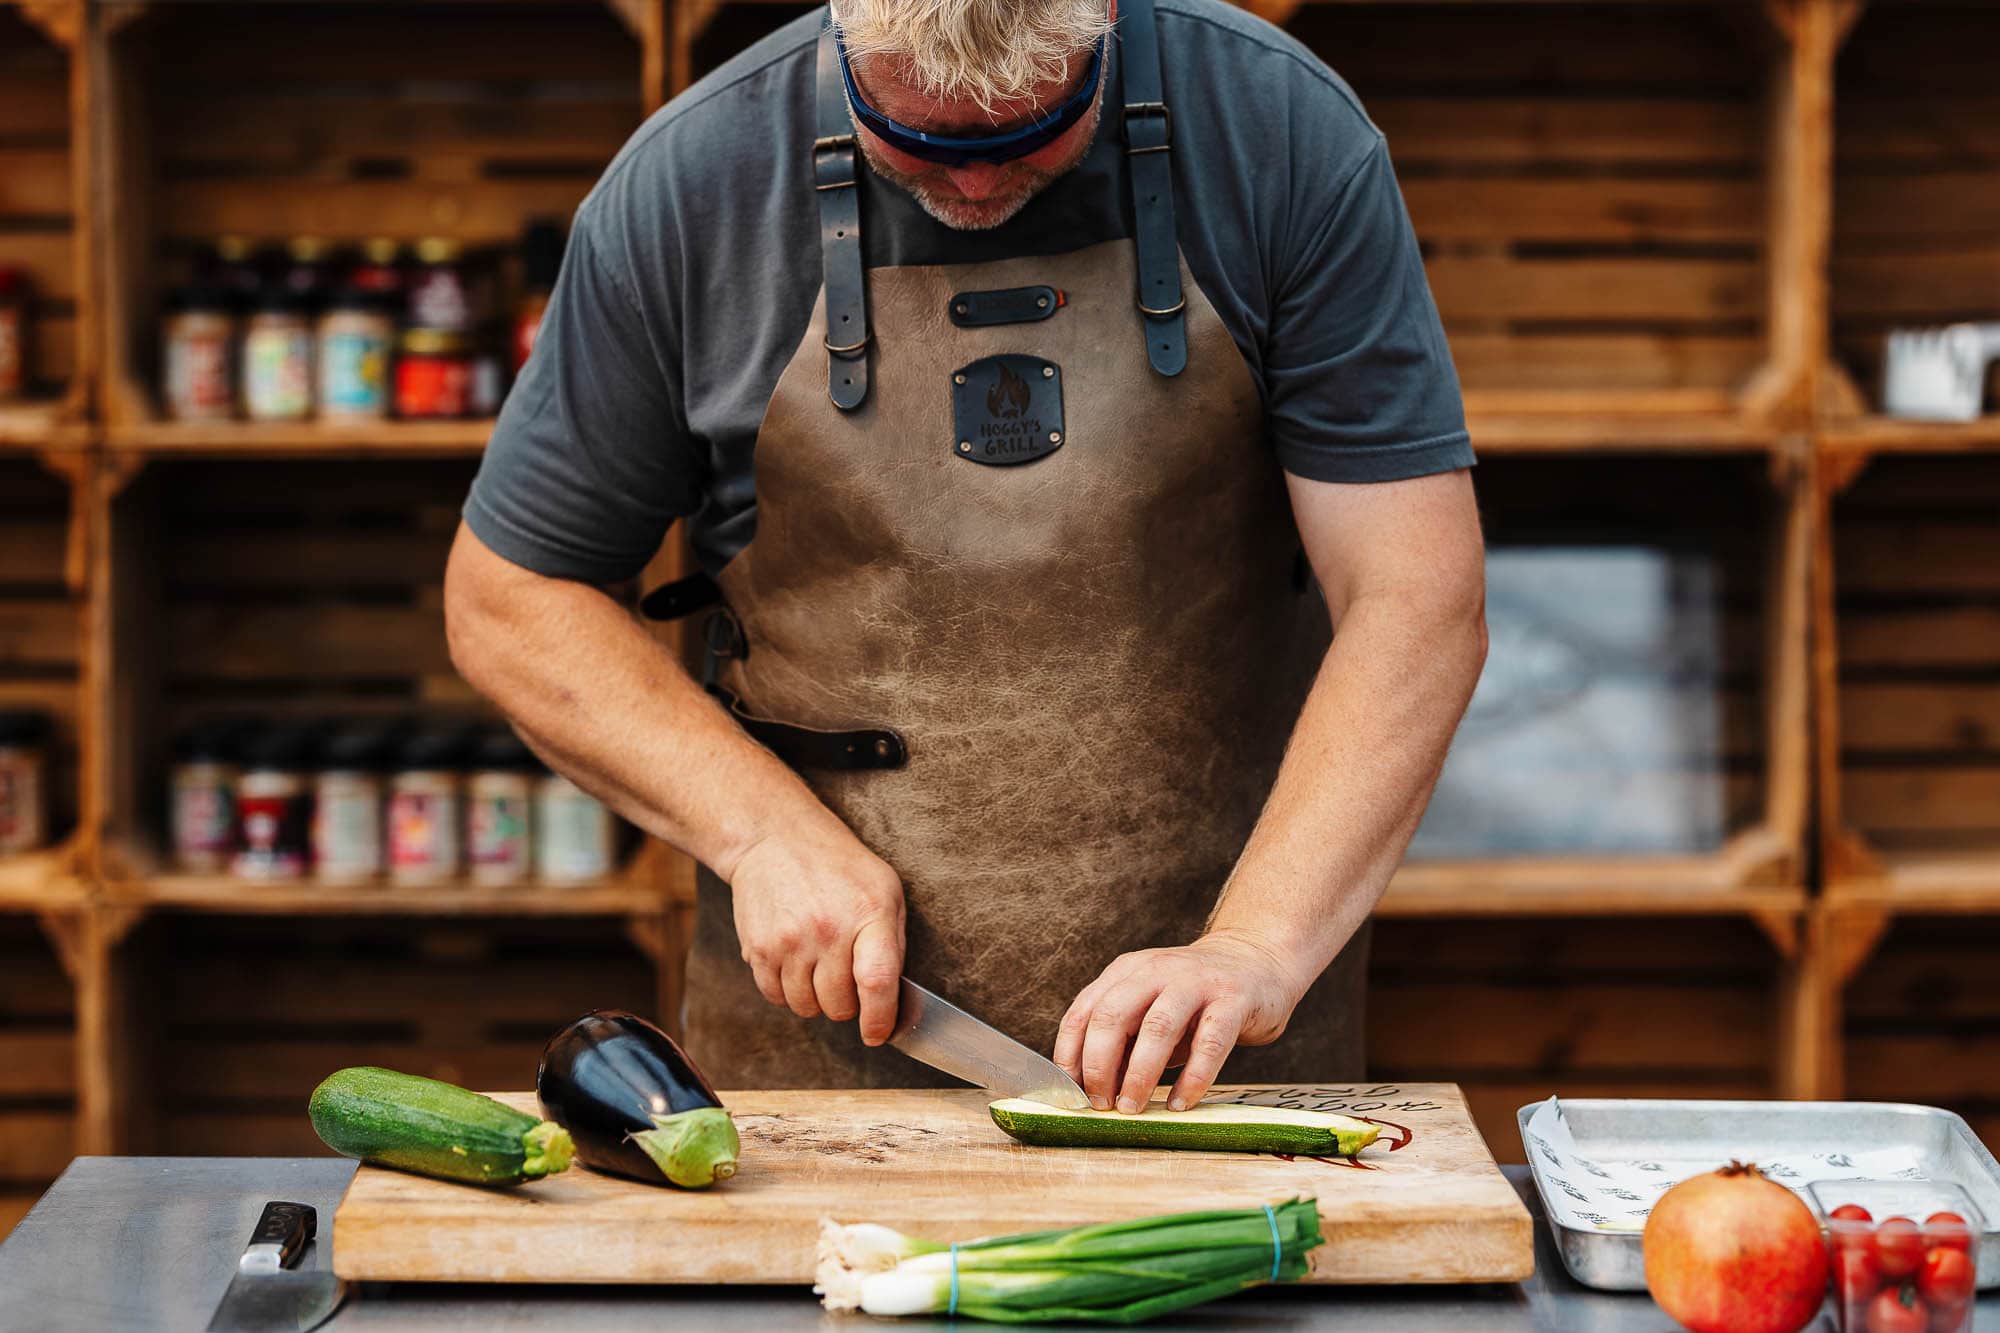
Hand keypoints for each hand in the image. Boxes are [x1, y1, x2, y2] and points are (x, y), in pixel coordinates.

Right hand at [725, 822, 905, 1043]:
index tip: (878, 1033)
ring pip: (806, 1008)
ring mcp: (789, 941)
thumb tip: (893, 999)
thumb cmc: (838, 867)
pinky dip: (787, 991)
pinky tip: (794, 963)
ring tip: (818, 965)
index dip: (880, 1019)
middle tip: (844, 974)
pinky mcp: (758, 949)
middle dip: (846, 1002)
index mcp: (868, 913)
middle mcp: (827, 930)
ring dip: (815, 998)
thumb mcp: (885, 888)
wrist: (775, 839)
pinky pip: (775, 997)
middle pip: (839, 1006)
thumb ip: (892, 942)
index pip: (876, 981)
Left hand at [1053, 930, 1305, 1112]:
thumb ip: (1124, 1040)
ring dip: (1140, 1074)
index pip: (1084, 1011)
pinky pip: (1210, 1042)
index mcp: (1127, 972)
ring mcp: (1196, 982)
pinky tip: (1180, 1103)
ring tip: (1132, 1108)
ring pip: (1158, 1027)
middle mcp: (1156, 970)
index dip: (1070, 1054)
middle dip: (1099, 1065)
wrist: (1256, 962)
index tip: (1070, 1092)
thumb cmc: (1194, 1000)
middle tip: (1100, 1103)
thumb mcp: (1150, 1010)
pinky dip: (1193, 1078)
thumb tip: (1093, 1088)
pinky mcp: (1233, 1000)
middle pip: (1113, 1016)